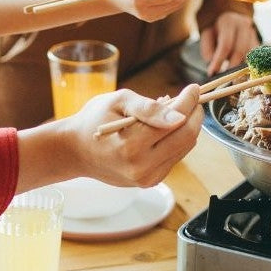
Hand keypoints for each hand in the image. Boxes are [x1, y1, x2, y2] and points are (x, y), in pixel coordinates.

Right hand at [69, 86, 202, 186]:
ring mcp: (147, 178)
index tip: (193, 88)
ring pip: (184, 148)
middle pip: (187, 138)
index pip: (177, 122)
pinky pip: (175, 157)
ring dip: (186, 127)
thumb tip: (180, 116)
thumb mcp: (118, 102)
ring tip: (173, 112)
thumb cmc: (94, 121)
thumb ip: (149, 108)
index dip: (190, 101)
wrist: (76, 151)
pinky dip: (175, 140)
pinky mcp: (150, 182)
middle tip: (191, 98)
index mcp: (131, 145)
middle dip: (194, 114)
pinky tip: (163, 129)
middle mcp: (141, 167)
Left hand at [198, 10, 259, 75]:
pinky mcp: (258, 41)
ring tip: (233, 79)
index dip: (219, 60)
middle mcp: (243, 26)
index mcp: (228, 22)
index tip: (212, 73)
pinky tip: (241, 74)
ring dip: (241, 69)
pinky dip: (248, 67)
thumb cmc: (216, 31)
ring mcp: (253, 34)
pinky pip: (255, 57)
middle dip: (232, 68)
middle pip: (240, 51)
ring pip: (249, 55)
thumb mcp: (207, 36)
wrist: (230, 20)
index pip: (225, 44)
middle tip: (225, 80)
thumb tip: (213, 68)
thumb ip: (207, 50)